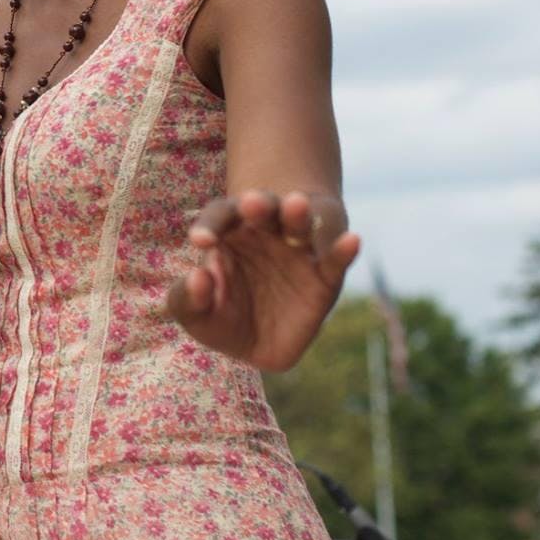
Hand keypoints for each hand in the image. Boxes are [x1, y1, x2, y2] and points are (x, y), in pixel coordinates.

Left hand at [164, 189, 359, 371]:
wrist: (265, 338)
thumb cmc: (224, 316)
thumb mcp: (196, 315)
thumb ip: (186, 300)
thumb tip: (199, 277)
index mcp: (229, 232)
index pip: (219, 217)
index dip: (210, 225)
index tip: (200, 242)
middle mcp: (265, 231)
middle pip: (261, 209)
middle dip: (257, 205)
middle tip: (252, 201)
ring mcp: (298, 249)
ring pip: (298, 224)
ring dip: (296, 214)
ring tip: (296, 203)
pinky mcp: (325, 275)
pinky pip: (335, 260)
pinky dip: (343, 249)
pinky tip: (353, 240)